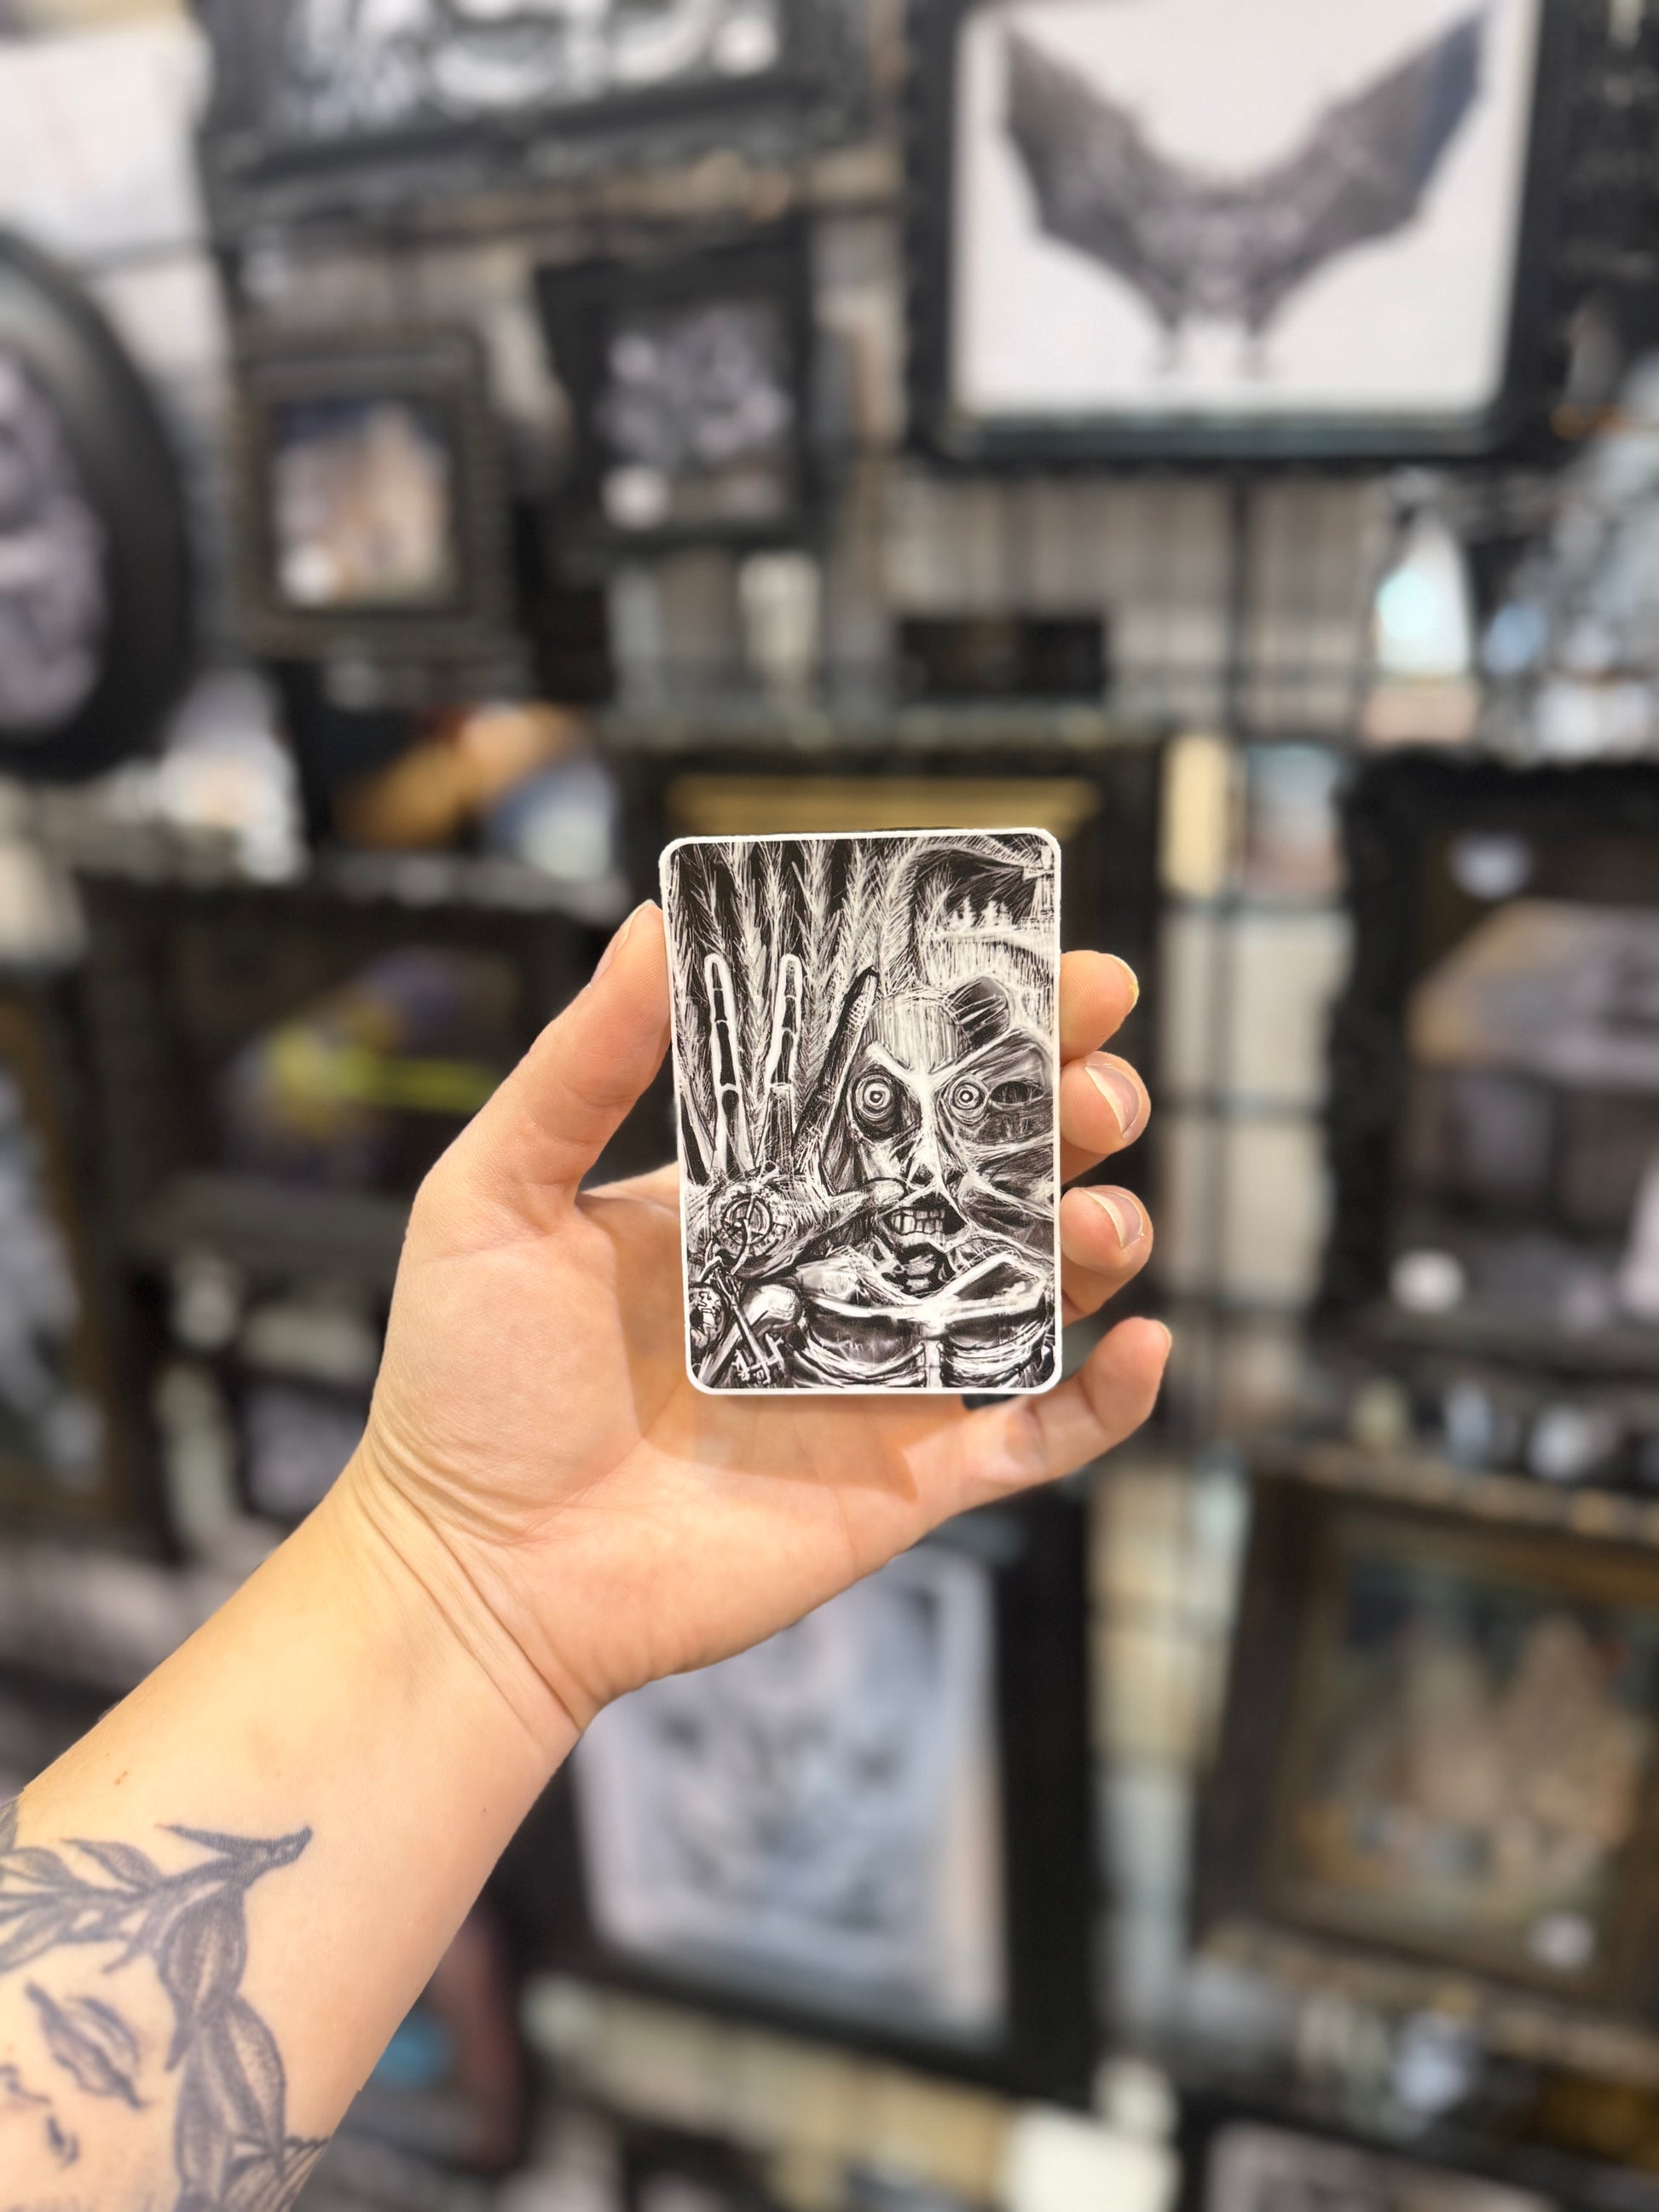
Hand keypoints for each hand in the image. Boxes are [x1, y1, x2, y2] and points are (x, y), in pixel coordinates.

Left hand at [341, 905, 1166, 1755]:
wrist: (476, 1573)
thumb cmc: (467, 1383)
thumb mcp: (500, 1194)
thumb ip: (583, 1064)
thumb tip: (655, 922)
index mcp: (763, 1188)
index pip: (898, 1082)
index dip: (985, 1023)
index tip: (1058, 967)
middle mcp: (838, 1264)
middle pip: (992, 1169)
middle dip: (1064, 1111)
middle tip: (1097, 1082)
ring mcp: (881, 1369)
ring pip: (1035, 1289)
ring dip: (1098, 1237)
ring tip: (1099, 1212)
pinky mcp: (907, 1478)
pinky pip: (1037, 1436)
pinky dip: (1106, 1401)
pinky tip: (1145, 1347)